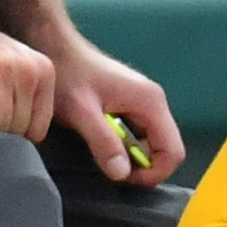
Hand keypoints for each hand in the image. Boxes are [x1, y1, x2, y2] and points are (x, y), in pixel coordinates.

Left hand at [47, 33, 181, 181]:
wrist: (53, 47)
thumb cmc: (67, 75)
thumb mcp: (82, 113)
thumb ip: (104, 143)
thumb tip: (123, 175)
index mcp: (151, 103)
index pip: (173, 151)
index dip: (154, 173)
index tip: (123, 179)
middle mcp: (154, 102)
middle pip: (166, 147)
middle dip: (144, 166)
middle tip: (110, 170)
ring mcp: (143, 102)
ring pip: (152, 141)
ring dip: (132, 155)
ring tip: (103, 155)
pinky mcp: (130, 103)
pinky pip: (139, 133)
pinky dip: (125, 145)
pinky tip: (101, 142)